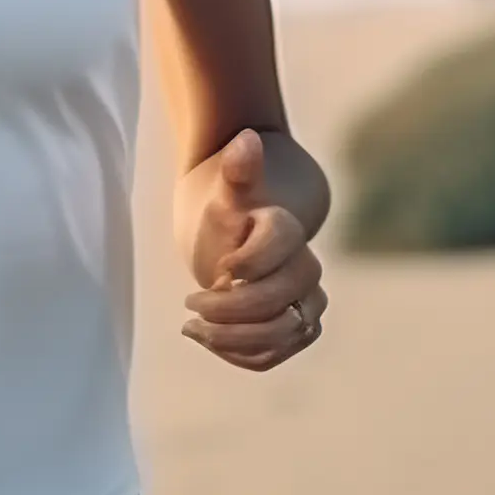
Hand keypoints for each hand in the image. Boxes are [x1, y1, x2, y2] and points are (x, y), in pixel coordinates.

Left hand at [182, 127, 325, 370]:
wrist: (237, 233)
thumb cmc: (226, 209)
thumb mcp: (225, 190)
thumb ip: (238, 171)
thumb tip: (246, 139)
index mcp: (286, 230)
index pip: (280, 245)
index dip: (248, 261)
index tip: (217, 267)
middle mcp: (304, 268)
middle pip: (280, 300)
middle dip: (232, 309)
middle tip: (190, 303)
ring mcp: (304, 302)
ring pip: (283, 333)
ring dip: (235, 338)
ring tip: (193, 328)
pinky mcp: (296, 328)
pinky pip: (278, 353)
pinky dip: (243, 354)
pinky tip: (210, 341)